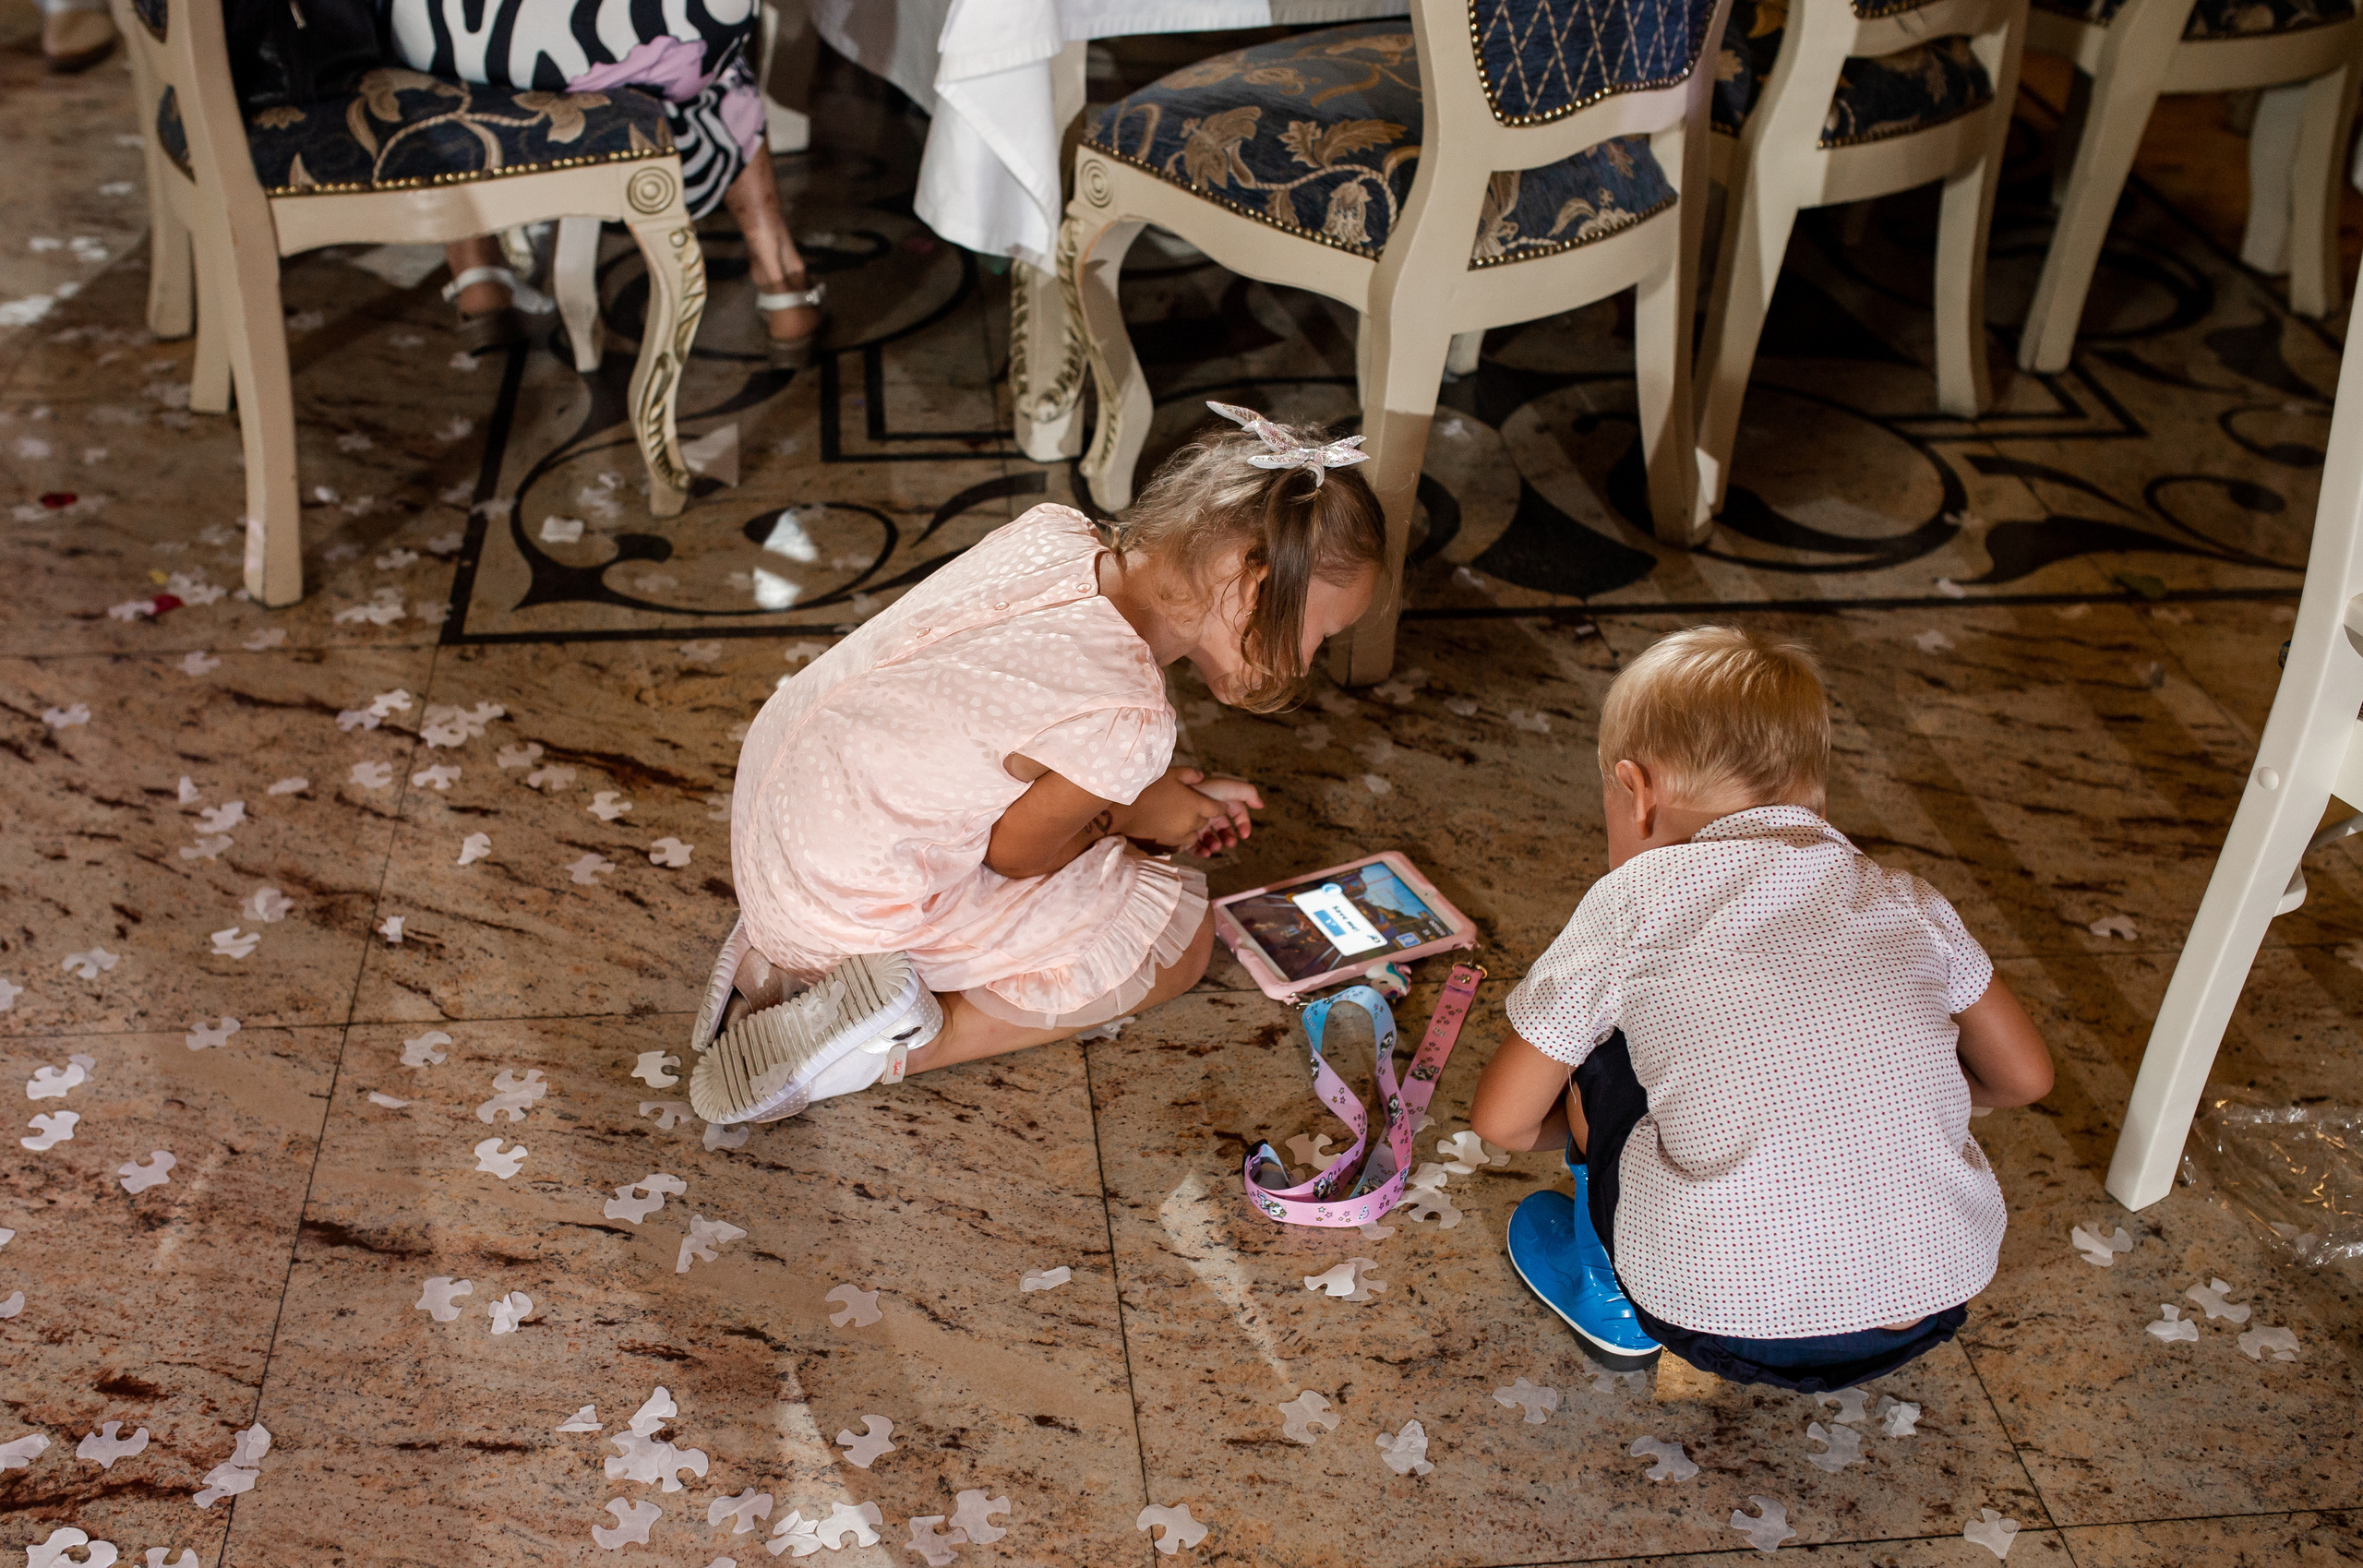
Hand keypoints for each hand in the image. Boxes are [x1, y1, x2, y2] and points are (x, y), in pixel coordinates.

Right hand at [1108, 767, 1232, 851]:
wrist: (1122, 813)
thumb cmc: (1146, 789)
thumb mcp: (1169, 774)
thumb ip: (1189, 774)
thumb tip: (1201, 777)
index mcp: (1196, 806)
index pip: (1218, 809)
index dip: (1219, 806)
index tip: (1218, 805)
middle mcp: (1192, 824)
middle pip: (1205, 822)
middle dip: (1201, 815)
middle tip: (1190, 807)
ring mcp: (1180, 838)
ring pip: (1193, 835)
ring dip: (1190, 828)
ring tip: (1177, 819)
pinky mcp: (1168, 847)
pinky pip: (1180, 844)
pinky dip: (1178, 837)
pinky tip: (1167, 829)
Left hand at [1181, 774, 1261, 856]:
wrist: (1175, 796)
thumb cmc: (1203, 791)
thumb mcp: (1227, 788)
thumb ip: (1247, 792)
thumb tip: (1261, 805)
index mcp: (1220, 802)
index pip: (1237, 813)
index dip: (1243, 823)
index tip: (1244, 834)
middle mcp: (1209, 813)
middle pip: (1224, 829)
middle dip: (1229, 837)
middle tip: (1229, 843)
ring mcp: (1196, 824)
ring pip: (1210, 839)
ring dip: (1216, 845)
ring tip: (1215, 847)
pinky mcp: (1184, 834)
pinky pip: (1195, 847)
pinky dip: (1201, 852)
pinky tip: (1205, 853)